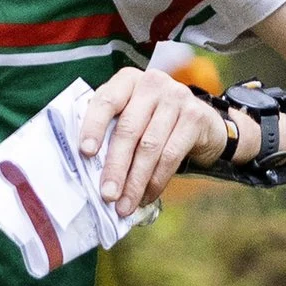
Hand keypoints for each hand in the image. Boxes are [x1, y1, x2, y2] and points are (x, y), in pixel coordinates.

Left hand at [77, 66, 225, 212]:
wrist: (200, 121)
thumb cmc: (152, 120)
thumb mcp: (130, 114)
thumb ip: (110, 129)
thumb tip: (86, 168)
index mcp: (128, 80)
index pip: (106, 101)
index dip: (93, 127)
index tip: (85, 153)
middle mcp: (152, 83)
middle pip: (128, 130)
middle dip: (116, 167)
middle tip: (107, 195)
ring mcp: (177, 97)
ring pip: (150, 147)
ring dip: (135, 181)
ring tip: (125, 205)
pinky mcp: (195, 116)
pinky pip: (171, 154)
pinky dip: (157, 180)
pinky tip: (147, 196)